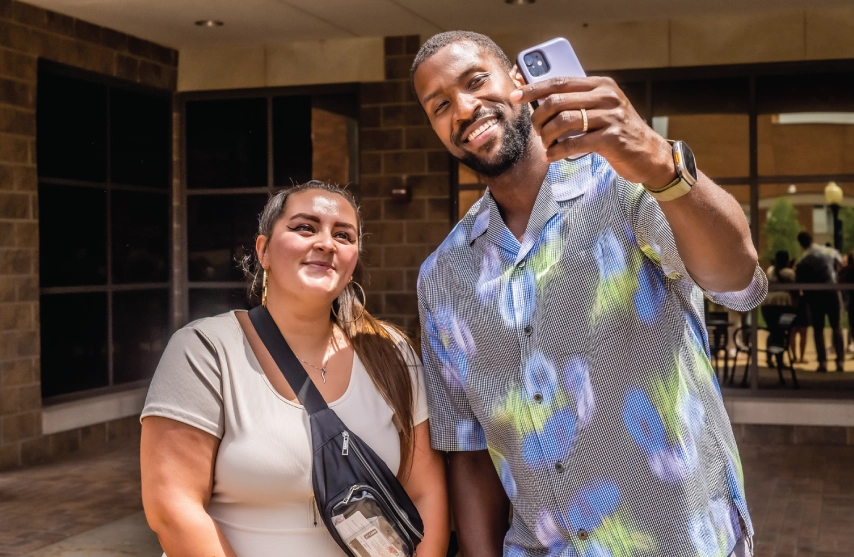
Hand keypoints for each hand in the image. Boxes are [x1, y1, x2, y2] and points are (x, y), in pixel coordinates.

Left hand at [510, 77, 675, 188]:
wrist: (650, 154)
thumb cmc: (618, 133)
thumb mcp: (601, 110)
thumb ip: (577, 103)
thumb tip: (539, 101)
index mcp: (601, 85)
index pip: (560, 81)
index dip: (534, 88)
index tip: (516, 96)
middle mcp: (607, 96)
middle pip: (557, 101)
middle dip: (538, 117)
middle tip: (537, 131)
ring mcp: (611, 117)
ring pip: (563, 121)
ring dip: (547, 136)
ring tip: (546, 145)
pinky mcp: (612, 139)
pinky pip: (574, 143)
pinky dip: (557, 151)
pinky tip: (552, 156)